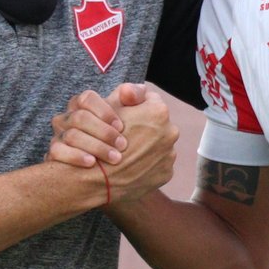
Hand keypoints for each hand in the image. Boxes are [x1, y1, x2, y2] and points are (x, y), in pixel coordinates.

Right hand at [47, 88, 131, 167]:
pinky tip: (92, 163)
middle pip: (80, 118)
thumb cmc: (122, 132)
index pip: (87, 99)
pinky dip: (75, 156)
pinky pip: (57, 152)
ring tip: (115, 158)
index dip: (104, 111)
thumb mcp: (133, 111)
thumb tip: (128, 92)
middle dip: (103, 132)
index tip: (121, 126)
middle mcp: (68, 118)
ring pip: (71, 136)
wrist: (112, 161)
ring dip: (95, 147)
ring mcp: (59, 135)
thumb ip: (135, 96)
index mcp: (83, 104)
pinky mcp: (55, 153)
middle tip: (123, 145)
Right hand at [103, 83, 178, 206]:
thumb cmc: (99, 138)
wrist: (97, 179)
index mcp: (159, 112)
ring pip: (158, 145)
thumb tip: (138, 89)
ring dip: (147, 147)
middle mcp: (171, 132)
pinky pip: (158, 164)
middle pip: (157, 124)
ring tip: (127, 153)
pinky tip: (132, 166)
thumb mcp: (109, 107)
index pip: (150, 100)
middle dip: (144, 128)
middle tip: (125, 136)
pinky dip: (147, 165)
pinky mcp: (166, 173)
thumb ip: (126, 93)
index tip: (125, 116)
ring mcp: (170, 155)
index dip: (135, 106)